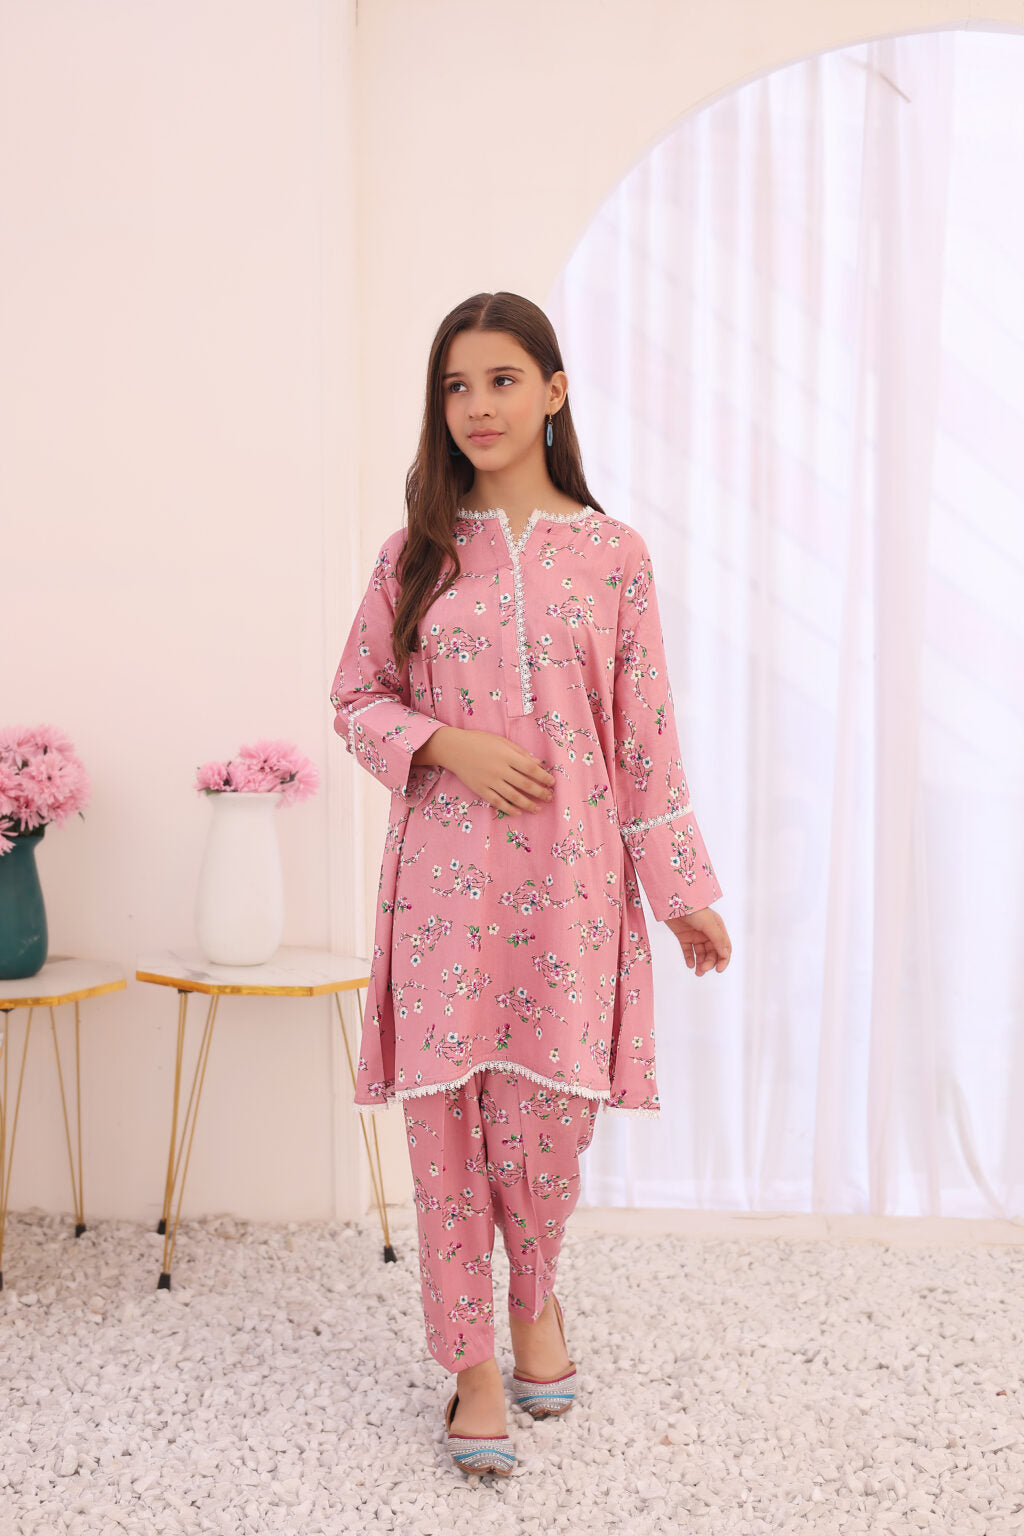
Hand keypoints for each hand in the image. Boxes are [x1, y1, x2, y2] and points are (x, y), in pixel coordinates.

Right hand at [433, 727, 555, 815]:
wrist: (454, 749)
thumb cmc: (480, 741)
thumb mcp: (502, 741)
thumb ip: (521, 753)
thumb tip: (539, 764)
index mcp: (507, 755)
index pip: (530, 769)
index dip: (544, 777)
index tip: (552, 783)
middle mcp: (499, 769)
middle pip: (524, 784)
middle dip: (540, 792)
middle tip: (550, 797)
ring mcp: (489, 781)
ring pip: (513, 796)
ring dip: (528, 804)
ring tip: (538, 809)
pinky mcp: (480, 789)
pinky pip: (497, 801)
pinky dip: (508, 808)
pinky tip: (518, 812)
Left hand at [665, 906, 731, 975]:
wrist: (673, 901)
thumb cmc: (693, 908)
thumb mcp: (708, 924)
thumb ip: (717, 939)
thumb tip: (725, 954)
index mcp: (717, 928)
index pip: (724, 948)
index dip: (723, 960)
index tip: (718, 969)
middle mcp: (708, 933)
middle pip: (712, 952)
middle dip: (709, 962)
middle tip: (703, 969)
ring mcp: (696, 935)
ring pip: (701, 953)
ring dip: (701, 963)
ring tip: (697, 972)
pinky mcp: (684, 936)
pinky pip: (688, 951)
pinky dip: (689, 958)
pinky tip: (690, 965)